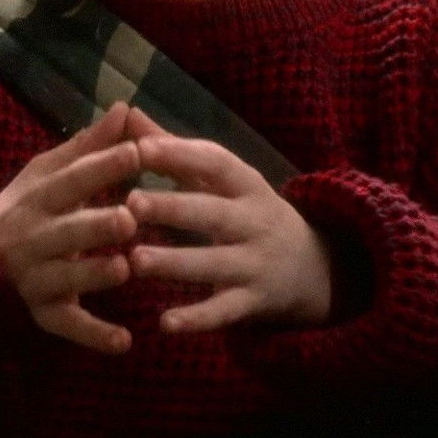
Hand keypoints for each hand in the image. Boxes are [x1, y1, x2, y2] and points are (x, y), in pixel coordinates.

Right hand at [0, 104, 142, 353]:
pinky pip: (66, 325)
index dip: (101, 167)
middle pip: (66, 231)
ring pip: (65, 279)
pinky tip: (125, 342)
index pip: (70, 180)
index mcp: (36, 199)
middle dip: (95, 226)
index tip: (137, 152)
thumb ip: (87, 147)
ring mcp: (34, 278)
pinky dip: (94, 335)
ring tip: (124, 270)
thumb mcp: (46, 175)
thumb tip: (125, 107)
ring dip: (93, 276)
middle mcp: (31, 238)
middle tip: (129, 218)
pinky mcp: (40, 313)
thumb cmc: (24, 210)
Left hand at [121, 108, 332, 333]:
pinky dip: (196, 319)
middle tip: (130, 204)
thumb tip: (127, 113)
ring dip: (175, 263)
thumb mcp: (221, 181)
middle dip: (173, 208)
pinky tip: (165, 324)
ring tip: (135, 260)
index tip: (141, 148)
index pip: (216, 162)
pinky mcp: (253, 302)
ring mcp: (256, 263)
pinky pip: (224, 312)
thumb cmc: (246, 213)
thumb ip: (173, 151)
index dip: (181, 154)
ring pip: (213, 264)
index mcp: (246, 184)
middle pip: (212, 213)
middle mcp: (254, 221)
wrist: (311, 268)